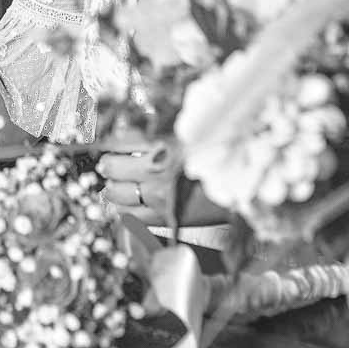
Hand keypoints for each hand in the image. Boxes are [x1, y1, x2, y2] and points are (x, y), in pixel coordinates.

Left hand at [95, 128, 228, 226]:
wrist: (242, 187)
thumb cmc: (220, 157)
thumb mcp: (191, 136)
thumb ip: (165, 132)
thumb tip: (139, 129)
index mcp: (163, 144)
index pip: (121, 141)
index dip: (110, 144)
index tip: (108, 145)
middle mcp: (157, 169)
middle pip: (114, 168)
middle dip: (107, 167)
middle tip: (106, 166)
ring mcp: (159, 196)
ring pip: (119, 196)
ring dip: (111, 191)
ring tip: (111, 189)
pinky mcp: (166, 217)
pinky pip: (133, 218)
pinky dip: (124, 213)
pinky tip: (124, 209)